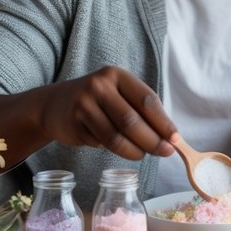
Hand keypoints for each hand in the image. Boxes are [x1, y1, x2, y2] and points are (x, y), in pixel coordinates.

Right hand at [38, 65, 177, 159]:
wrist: (54, 105)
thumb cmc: (99, 101)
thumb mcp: (119, 95)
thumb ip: (141, 111)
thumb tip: (170, 137)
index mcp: (117, 75)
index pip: (147, 100)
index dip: (163, 122)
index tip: (176, 139)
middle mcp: (99, 86)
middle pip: (132, 120)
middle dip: (153, 140)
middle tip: (165, 152)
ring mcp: (83, 104)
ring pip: (116, 136)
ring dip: (135, 150)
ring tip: (144, 154)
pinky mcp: (73, 123)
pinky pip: (101, 143)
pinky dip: (115, 150)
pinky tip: (120, 148)